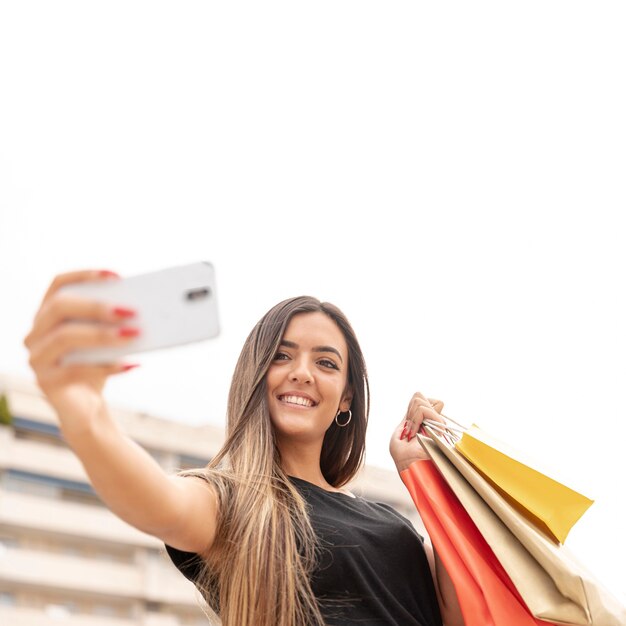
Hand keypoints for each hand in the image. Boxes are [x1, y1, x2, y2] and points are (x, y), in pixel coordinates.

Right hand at [23, 269, 139, 425]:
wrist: (86, 407)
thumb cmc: (96, 365)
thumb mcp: (103, 339)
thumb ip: (110, 322)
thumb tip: (138, 308)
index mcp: (48, 314)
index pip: (59, 283)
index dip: (85, 275)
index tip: (117, 276)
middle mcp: (35, 332)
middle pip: (59, 307)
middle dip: (96, 306)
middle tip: (130, 310)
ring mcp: (36, 357)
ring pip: (65, 337)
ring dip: (103, 335)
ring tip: (133, 335)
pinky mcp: (44, 382)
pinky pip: (75, 370)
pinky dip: (106, 366)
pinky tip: (130, 365)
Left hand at [389, 392, 445, 471]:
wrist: (411, 469)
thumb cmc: (403, 457)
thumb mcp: (400, 433)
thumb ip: (410, 416)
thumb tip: (424, 400)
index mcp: (421, 420)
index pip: (419, 398)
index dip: (410, 406)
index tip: (407, 425)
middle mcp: (430, 419)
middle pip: (419, 396)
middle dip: (410, 410)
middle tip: (410, 430)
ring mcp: (436, 422)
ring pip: (420, 402)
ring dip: (411, 417)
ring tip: (413, 434)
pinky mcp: (440, 426)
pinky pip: (424, 410)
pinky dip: (415, 420)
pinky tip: (415, 434)